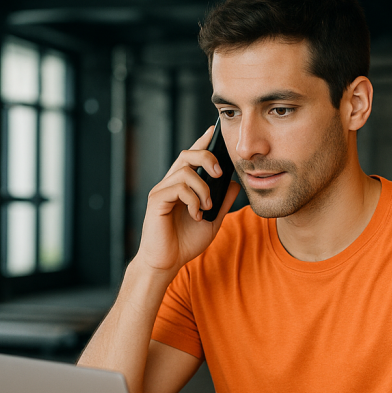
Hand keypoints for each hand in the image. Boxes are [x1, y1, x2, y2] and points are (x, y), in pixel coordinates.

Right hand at [137, 126, 241, 275]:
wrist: (168, 262)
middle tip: (219, 173)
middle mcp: (170, 184)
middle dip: (207, 157)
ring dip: (203, 188)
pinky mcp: (157, 200)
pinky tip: (196, 214)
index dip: (202, 141)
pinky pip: (178, 188)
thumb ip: (222, 201)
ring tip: (206, 206)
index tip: (214, 130)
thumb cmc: (185, 242)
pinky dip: (192, 200)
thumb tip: (235, 183)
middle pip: (187, 154)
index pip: (192, 157)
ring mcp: (162, 191)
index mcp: (183, 185)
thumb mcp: (213, 220)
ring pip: (185, 171)